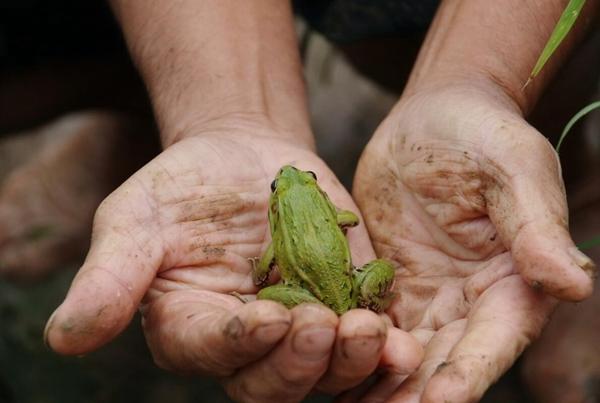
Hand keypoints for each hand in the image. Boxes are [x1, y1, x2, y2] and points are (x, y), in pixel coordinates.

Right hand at [44, 120, 422, 401]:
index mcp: (190, 330)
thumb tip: (64, 338)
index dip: (237, 343)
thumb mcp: (136, 219)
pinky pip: (364, 343)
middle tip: (321, 327)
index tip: (265, 317)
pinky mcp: (342, 306)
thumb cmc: (180, 186)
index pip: (210, 353)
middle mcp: (246, 345)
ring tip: (371, 333)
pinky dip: (384, 350)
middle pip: (271, 383)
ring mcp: (299, 330)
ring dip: (348, 362)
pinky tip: (401, 341)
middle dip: (297, 364)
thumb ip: (110, 277)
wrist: (241, 154)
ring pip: (323, 373)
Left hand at [350, 83, 595, 401]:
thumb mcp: (515, 171)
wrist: (431, 119)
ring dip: (372, 381)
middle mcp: (468, 304)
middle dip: (411, 393)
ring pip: (398, 354)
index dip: (466, 374)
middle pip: (440, 363)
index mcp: (512, 285)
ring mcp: (424, 298)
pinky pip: (366, 323)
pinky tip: (318, 361)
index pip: (491, 342)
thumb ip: (538, 227)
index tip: (439, 401)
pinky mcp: (386, 284)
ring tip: (341, 402)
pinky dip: (347, 346)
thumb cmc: (483, 136)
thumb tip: (574, 283)